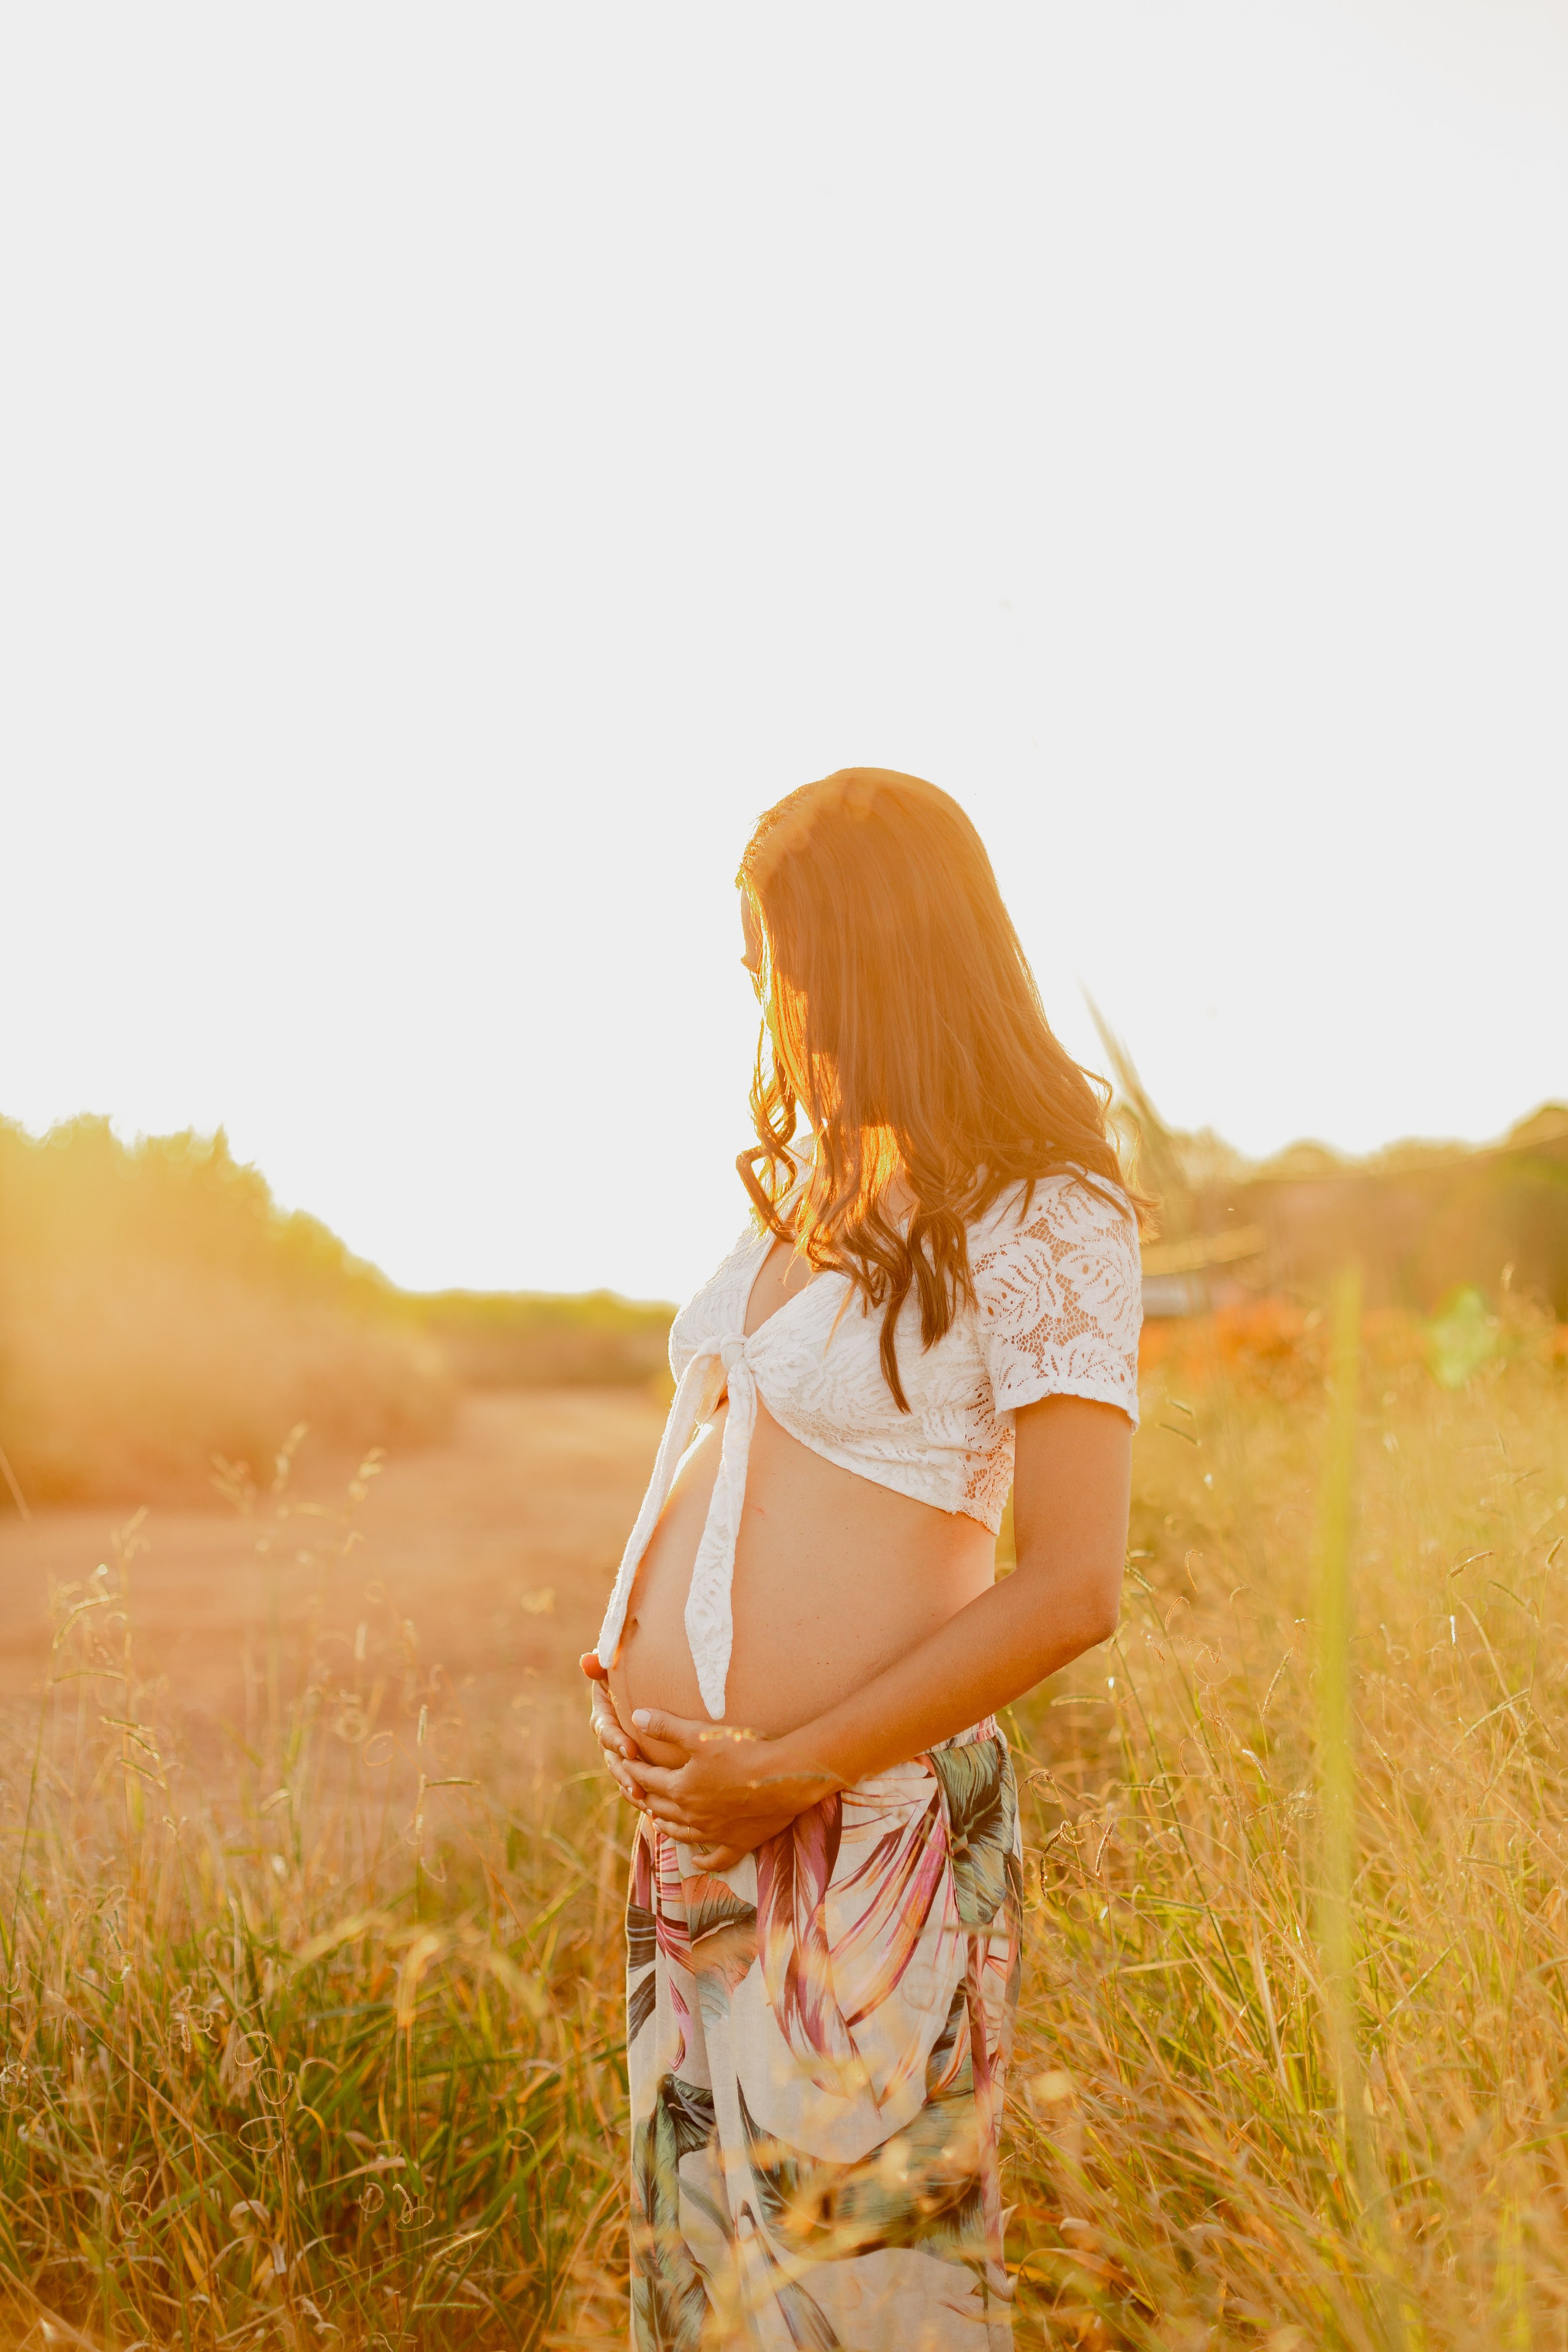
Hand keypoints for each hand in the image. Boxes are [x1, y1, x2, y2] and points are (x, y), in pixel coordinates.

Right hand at [579, 1651, 647, 1807]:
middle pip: (611, 1758)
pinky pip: (635, 1781)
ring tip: (646, 1802)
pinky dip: (642, 1795)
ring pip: (622, 1774)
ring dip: (631, 1788)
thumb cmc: (636, 1667)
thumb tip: (586, 1660)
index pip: (605, 1729)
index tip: (631, 1749)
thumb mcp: (619, 1663)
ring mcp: (622, 1750)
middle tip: (638, 1786)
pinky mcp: (637, 1761)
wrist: (657, 1681)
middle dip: (623, 1774)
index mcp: (604, 1713)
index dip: (615, 1740)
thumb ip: (603, 1663)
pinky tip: (655, 1809)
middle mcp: (610, 1734)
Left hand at [627, 1706, 840, 1862]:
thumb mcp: (701, 1733)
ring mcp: (715, 1832)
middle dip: (642, 1797)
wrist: (784, 1776)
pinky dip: (704, 1861)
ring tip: (656, 1819)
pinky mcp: (739, 1842)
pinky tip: (697, 1861)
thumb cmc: (743, 1750)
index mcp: (681, 1788)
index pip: (647, 1779)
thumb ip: (667, 1727)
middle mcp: (693, 1814)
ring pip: (681, 1833)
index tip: (621, 1762)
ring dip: (665, 1825)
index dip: (632, 1769)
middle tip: (632, 1791)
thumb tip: (636, 1718)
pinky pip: (716, 1858)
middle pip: (659, 1807)